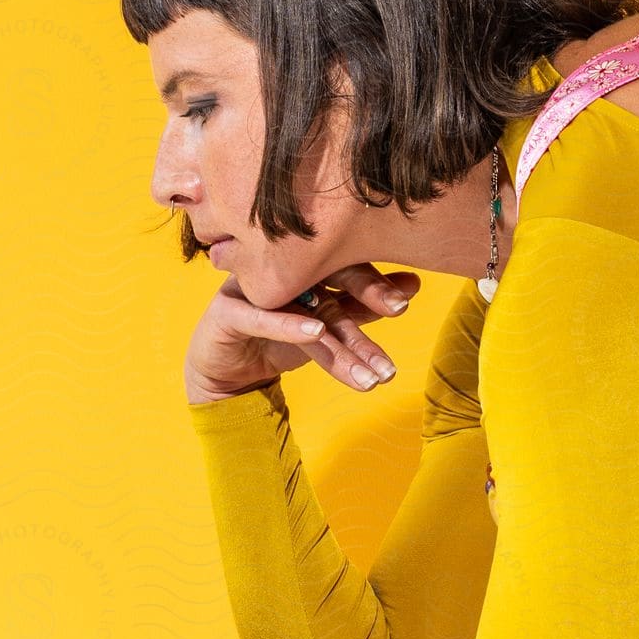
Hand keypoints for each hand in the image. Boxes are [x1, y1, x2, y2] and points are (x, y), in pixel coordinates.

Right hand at [185, 263, 421, 403]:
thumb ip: (362, 306)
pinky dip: (290, 326)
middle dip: (366, 297)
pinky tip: (317, 334)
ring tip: (372, 374)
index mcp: (304, 265)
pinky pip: (262, 317)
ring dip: (342, 344)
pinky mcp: (227, 310)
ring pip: (305, 309)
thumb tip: (413, 284)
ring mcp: (252, 285)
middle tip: (398, 313)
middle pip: (328, 277)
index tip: (406, 302)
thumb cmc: (277, 340)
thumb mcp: (326, 327)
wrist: (226, 373)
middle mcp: (279, 268)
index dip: (376, 283)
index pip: (346, 266)